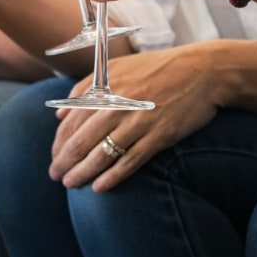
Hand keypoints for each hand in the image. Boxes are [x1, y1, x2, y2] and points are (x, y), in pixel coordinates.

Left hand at [49, 46, 220, 191]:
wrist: (202, 71)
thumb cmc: (155, 69)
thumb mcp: (115, 69)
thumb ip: (84, 89)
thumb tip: (60, 115)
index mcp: (103, 90)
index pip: (70, 124)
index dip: (59, 144)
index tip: (54, 157)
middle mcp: (116, 106)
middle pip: (81, 141)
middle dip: (64, 162)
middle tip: (55, 176)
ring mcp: (138, 122)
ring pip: (101, 154)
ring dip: (82, 172)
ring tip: (71, 184)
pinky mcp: (159, 136)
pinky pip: (130, 161)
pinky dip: (113, 176)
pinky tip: (99, 188)